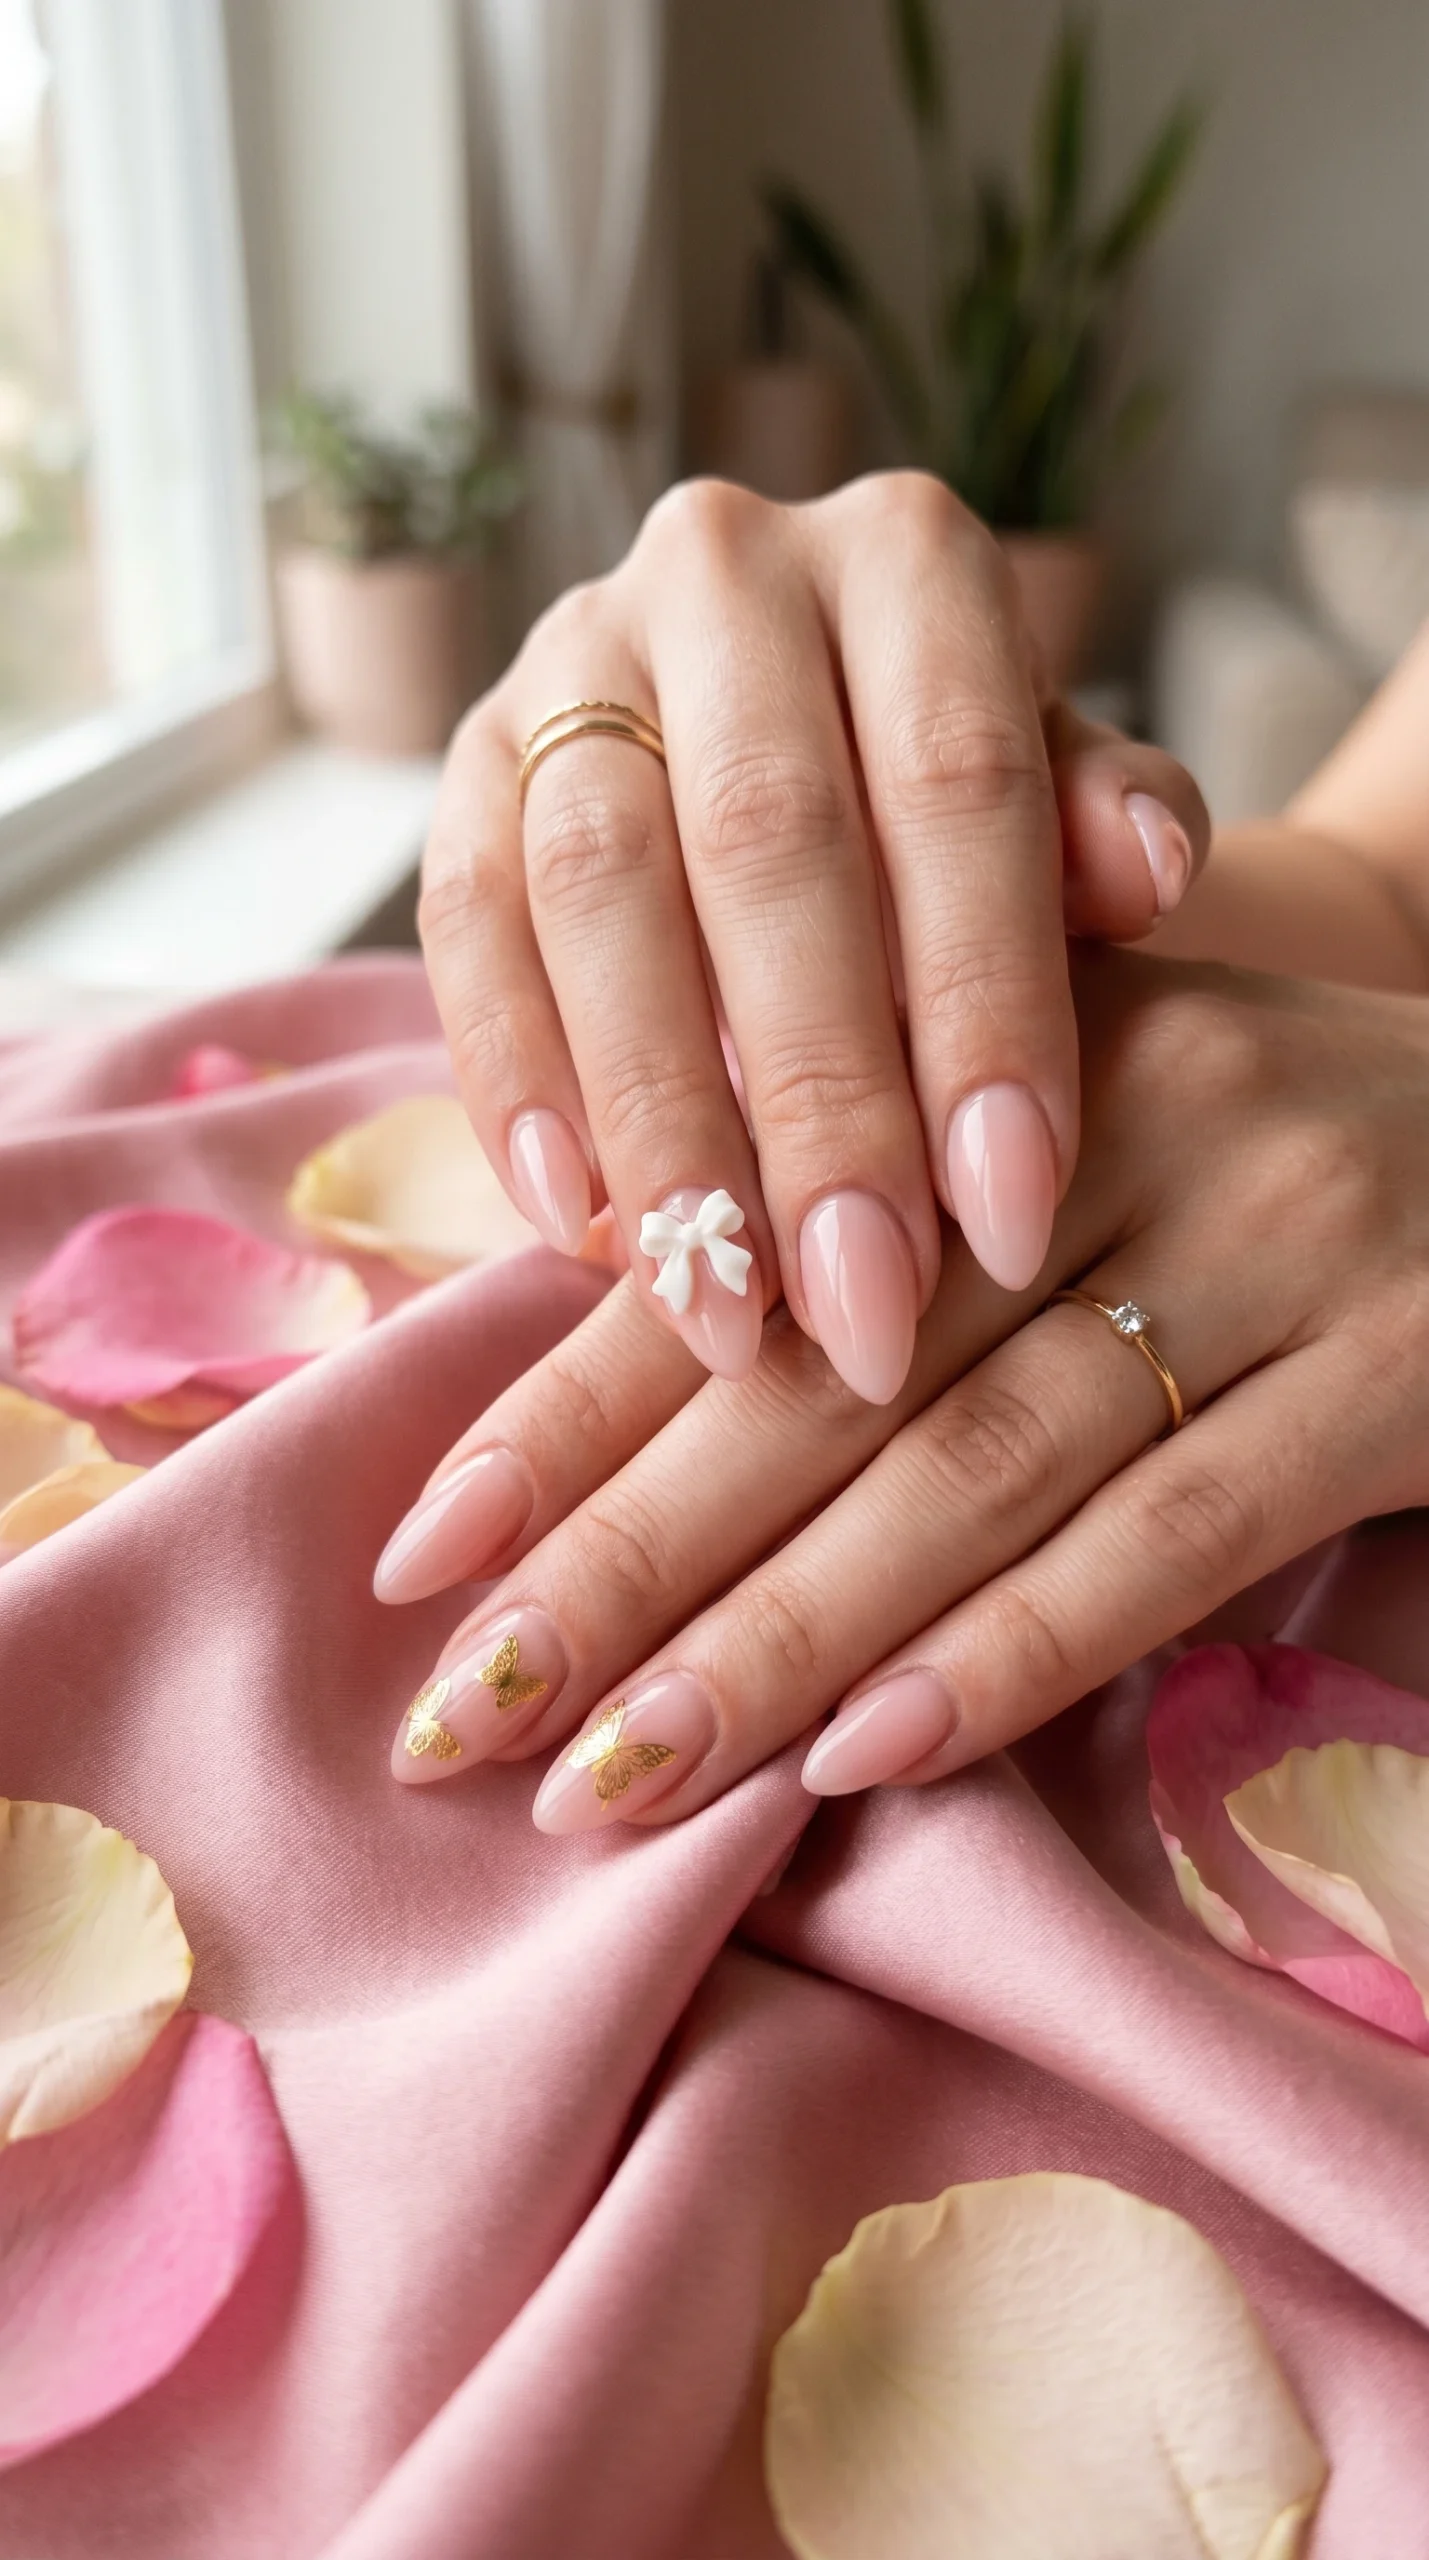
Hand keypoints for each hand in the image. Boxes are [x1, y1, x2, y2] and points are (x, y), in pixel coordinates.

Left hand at [376, 949, 1428, 1829]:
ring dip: (781, 1640)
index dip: (568, 1405)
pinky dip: (1014, 1650)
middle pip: (830, 1375)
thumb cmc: (1275, 1166)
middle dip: (626, 1559)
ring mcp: (1283, 1243)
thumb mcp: (1084, 1127)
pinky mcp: (1400, 1376)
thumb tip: (630, 1372)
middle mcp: (1135, 1125)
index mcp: (1008, 1052)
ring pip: (979, 1466)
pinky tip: (865, 1757)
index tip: (417, 1554)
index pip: (748, 1245)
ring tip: (612, 1781)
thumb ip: (886, 1211)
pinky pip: (1175, 1532)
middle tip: (460, 1718)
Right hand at [419, 473, 1206, 1400]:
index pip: (956, 786)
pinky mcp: (468, 758)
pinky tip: (581, 1230)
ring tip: (721, 1311)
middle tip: (862, 1313)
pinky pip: (466, 924)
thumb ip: (1105, 830)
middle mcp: (726, 570)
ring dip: (660, 1123)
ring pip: (596, 891)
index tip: (1006, 1221)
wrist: (811, 726)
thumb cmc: (958, 803)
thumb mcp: (1063, 797)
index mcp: (906, 558)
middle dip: (816, 1103)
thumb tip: (1149, 873)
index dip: (982, 1011)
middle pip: (765, 845)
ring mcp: (574, 655)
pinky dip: (519, 1086)